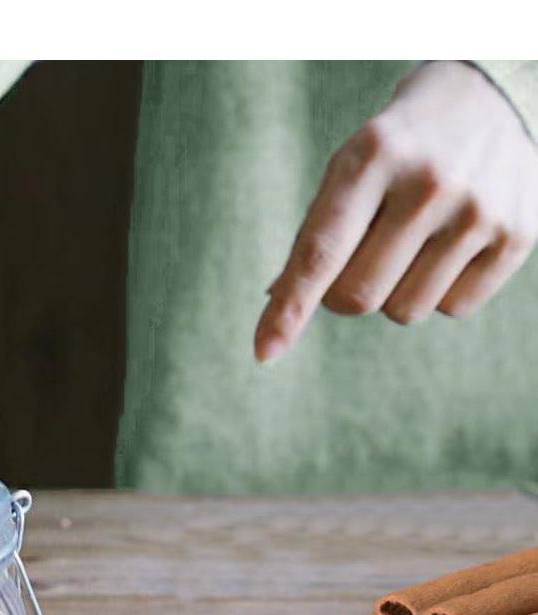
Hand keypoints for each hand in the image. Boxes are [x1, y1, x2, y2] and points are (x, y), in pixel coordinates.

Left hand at [255, 61, 537, 362]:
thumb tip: (277, 302)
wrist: (493, 98)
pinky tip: (451, 244)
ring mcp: (478, 210)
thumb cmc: (398, 148)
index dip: (289, 310)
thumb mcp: (348, 170)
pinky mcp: (518, 235)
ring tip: (414, 240)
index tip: (265, 354)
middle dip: (343, 295)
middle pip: (357, 298)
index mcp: (372, 157)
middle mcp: (429, 182)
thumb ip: (314, 237)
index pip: (320, 254)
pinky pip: (453, 309)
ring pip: (404, 312)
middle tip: (361, 256)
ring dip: (395, 294)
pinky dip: (441, 291)